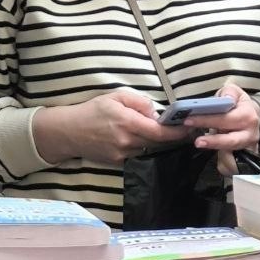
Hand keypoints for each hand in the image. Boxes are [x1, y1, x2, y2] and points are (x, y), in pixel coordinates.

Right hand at [32, 90, 180, 165]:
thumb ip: (139, 102)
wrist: (69, 132)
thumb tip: (156, 113)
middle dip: (173, 137)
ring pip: (149, 149)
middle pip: (158, 143)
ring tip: (168, 133)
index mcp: (127, 122)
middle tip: (187, 129)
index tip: (190, 127)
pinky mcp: (118, 163)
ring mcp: (122, 155)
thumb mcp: (116, 97)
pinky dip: (146, 147)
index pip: (159, 132)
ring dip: (159, 143)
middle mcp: (127, 141)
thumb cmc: (93, 110)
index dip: (177, 132)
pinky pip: (138, 154)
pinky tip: (147, 140)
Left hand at [183, 82, 259, 175]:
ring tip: (200, 144)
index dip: (208, 119)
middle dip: (212, 140)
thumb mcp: (235, 93)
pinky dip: (222, 162)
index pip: (226, 119)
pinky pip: (231, 163)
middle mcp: (250, 133)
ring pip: (231, 152)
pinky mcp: (243, 155)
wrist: (251, 117)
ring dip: (215, 149)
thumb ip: (229, 92)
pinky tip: (211, 155)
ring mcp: (247, 146)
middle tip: (196, 140)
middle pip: (230, 139)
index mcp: (248, 116)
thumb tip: (227, 97)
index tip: (190, 120)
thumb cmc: (239, 105)